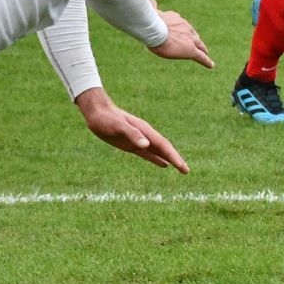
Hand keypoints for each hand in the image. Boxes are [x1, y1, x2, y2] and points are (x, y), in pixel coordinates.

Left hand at [74, 90, 188, 173]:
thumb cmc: (107, 118)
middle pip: (164, 149)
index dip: (174, 157)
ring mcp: (139, 140)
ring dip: (169, 159)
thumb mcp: (118, 126)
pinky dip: (157, 159)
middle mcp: (145, 136)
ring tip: (180, 169)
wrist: (97, 112)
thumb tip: (146, 145)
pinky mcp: (131, 144)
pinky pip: (148, 154)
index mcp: (145, 131)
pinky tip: (164, 165)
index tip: (183, 167)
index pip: (163, 145)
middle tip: (186, 172)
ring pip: (158, 152)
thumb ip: (132, 134)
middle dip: (176, 159)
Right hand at [148, 9, 211, 68]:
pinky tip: (211, 65)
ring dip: (202, 49)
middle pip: (193, 34)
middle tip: (198, 42)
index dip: (185, 29)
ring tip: (205, 53)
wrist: (155, 30)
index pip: (183, 25)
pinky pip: (201, 56)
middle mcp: (185, 28)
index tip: (185, 31)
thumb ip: (153, 8)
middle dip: (195, 38)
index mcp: (176, 20)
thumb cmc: (150, 23)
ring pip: (199, 45)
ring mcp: (189, 39)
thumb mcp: (151, 13)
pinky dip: (206, 61)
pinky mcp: (191, 50)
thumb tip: (151, 0)